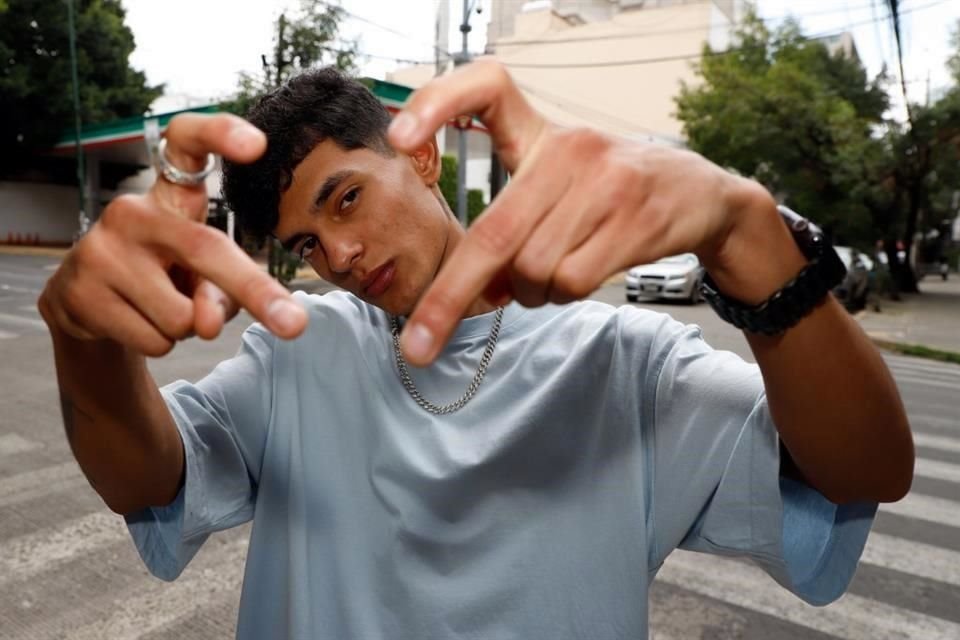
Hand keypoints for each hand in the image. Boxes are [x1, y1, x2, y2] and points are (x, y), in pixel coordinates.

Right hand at [39, 113, 307, 355]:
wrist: (83, 302)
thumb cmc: (162, 276)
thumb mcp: (201, 276)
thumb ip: (221, 291)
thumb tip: (205, 323)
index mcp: (170, 197)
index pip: (186, 145)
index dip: (219, 134)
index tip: (258, 144)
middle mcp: (133, 212)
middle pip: (206, 249)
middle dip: (255, 291)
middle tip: (295, 325)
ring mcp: (101, 250)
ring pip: (182, 316)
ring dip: (187, 329)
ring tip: (159, 308)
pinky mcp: (81, 293)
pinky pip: (156, 340)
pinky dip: (160, 344)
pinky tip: (135, 322)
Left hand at [388, 60, 792, 365]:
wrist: (707, 199)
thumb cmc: (615, 196)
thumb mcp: (560, 193)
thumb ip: (513, 229)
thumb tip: (477, 288)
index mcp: (542, 135)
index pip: (488, 87)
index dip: (438, 102)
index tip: (399, 139)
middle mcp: (569, 149)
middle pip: (493, 232)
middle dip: (449, 298)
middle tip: (418, 343)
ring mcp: (605, 181)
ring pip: (533, 268)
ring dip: (533, 293)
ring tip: (555, 276)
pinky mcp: (635, 217)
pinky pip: (572, 280)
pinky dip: (564, 295)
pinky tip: (581, 276)